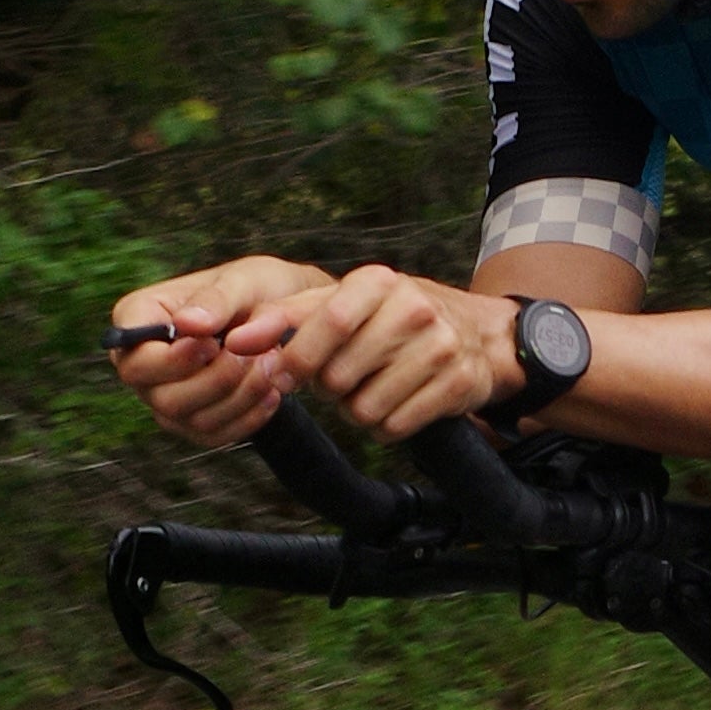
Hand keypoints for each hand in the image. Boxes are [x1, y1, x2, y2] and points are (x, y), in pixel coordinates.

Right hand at [104, 258, 328, 447]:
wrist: (283, 319)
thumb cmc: (253, 290)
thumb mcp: (241, 281)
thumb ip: (214, 300)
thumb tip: (187, 324)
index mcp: (138, 319)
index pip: (134, 358)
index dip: (173, 360)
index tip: (215, 343)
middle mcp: (143, 365)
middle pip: (163, 397)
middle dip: (217, 380)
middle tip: (259, 354)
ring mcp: (165, 397)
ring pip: (193, 420)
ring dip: (240, 397)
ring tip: (271, 365)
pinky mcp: (193, 422)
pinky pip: (216, 434)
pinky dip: (249, 416)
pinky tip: (271, 391)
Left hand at [275, 262, 516, 440]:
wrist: (477, 334)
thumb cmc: (389, 318)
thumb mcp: (343, 302)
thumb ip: (285, 317)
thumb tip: (233, 340)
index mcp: (377, 282)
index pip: (327, 321)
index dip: (296, 357)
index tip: (276, 377)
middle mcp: (412, 307)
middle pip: (338, 376)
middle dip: (327, 388)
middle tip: (339, 377)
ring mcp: (439, 346)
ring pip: (364, 409)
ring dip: (355, 410)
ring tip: (370, 387)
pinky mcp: (456, 385)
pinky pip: (394, 427)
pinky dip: (384, 425)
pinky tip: (394, 403)